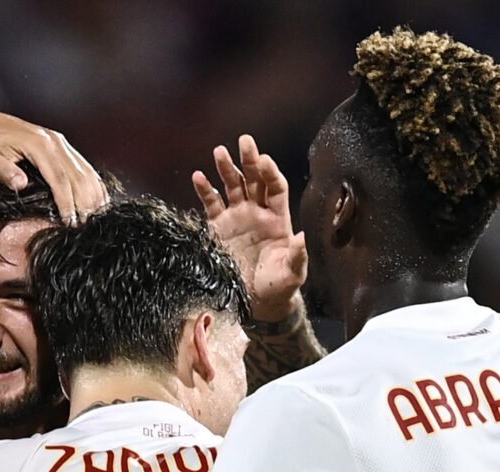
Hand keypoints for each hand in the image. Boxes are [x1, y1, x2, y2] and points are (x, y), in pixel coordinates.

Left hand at [0, 109, 106, 241]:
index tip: (70, 223)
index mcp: (38, 144)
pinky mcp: (61, 146)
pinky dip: (93, 184)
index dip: (67, 202)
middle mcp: (54, 141)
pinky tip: (98, 201)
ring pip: (85, 170)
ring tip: (97, 219)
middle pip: (78, 175)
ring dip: (93, 195)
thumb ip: (2, 171)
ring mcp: (60, 143)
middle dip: (84, 203)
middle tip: (87, 228)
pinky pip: (84, 166)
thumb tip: (21, 184)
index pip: (60, 178)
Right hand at [192, 134, 306, 321]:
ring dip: (227, 168)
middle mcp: (257, 212)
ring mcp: (237, 218)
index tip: (263, 161)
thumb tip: (302, 237)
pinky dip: (204, 190)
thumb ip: (297, 256)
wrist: (256, 302)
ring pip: (232, 186)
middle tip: (244, 141)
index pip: (275, 187)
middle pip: (254, 179)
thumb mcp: (292, 274)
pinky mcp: (219, 228)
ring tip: (219, 152)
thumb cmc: (279, 287)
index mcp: (278, 219)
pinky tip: (198, 176)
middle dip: (249, 160)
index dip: (270, 173)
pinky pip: (211, 204)